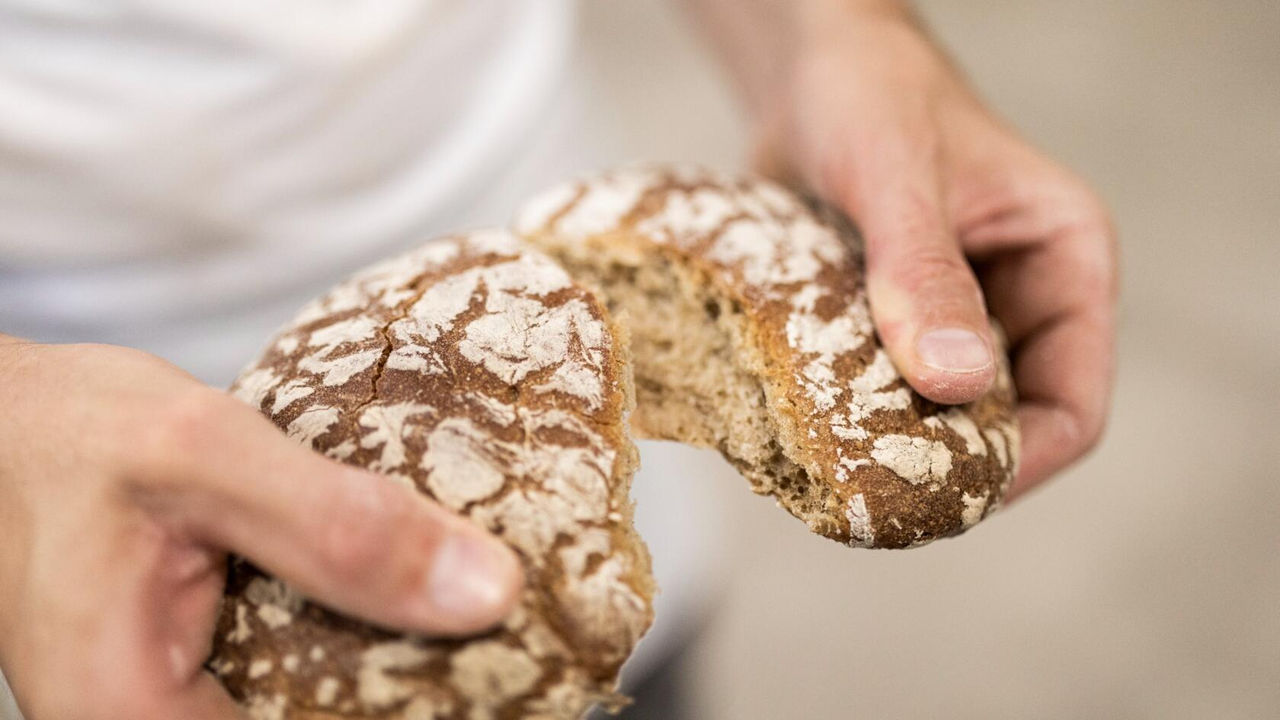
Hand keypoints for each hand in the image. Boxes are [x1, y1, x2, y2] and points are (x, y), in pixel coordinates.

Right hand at [0, 338, 521, 718]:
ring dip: (379, 663)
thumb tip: (486, 592)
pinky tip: (393, 594)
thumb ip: (339, 526)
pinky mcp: (192, 673)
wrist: (4, 419)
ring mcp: (169, 708)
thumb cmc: (69, 431)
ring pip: (311, 707)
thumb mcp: (208, 452)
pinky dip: (345, 633)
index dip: (405, 711)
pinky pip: (291, 674)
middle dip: (397, 689)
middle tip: (487, 640)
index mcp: (133, 716)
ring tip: (451, 613)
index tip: (494, 671)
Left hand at [742, 4, 1117, 496]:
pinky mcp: (896, 321)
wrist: (809, 74)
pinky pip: (886, 390)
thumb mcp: (896, 174)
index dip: (1018, 463)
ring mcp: (958, 315)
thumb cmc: (869, 96)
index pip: (1073, 405)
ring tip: (827, 464)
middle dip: (944, 463)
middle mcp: (1020, 299)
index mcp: (1065, 263)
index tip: (944, 494)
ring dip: (891, 443)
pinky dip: (851, 414)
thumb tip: (956, 383)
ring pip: (940, 415)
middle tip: (868, 491)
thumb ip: (923, 271)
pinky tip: (801, 428)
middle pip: (1004, 424)